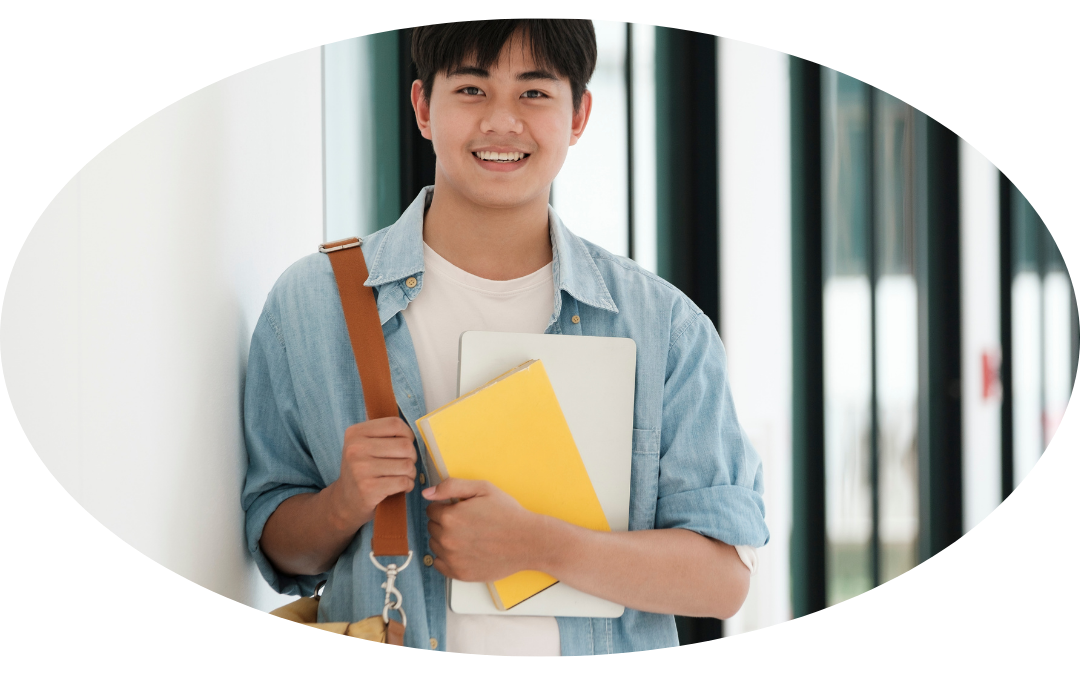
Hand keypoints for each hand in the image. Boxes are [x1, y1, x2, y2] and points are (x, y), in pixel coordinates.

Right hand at [326, 417, 416, 530]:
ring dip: (411, 473)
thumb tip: (412, 430)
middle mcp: (355, 449)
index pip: (394, 424)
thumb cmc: (362, 470)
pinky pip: (403, 482)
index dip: (408, 434)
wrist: (345, 500)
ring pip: (407, 465)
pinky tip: (400, 487)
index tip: (406, 444)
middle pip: (405, 445)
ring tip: (402, 476)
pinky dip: (408, 485)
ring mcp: (361, 469)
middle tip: (405, 464)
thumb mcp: (364, 445)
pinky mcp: (369, 489)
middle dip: (412, 456)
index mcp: (355, 433)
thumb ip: (384, 434)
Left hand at [423, 478, 545, 581]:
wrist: (528, 542)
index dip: (446, 506)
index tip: (461, 509)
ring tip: (468, 536)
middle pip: (432, 527)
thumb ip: (451, 486)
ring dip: (445, 539)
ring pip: (435, 545)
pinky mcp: (459, 574)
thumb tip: (426, 493)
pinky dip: (447, 557)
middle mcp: (447, 539)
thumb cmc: (507, 513)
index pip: (432, 509)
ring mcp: (452, 559)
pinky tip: (463, 550)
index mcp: (450, 517)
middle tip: (468, 522)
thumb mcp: (482, 489)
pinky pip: (439, 564)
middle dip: (445, 522)